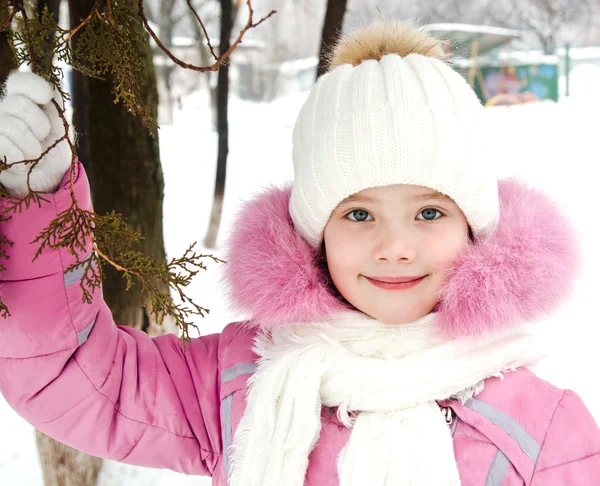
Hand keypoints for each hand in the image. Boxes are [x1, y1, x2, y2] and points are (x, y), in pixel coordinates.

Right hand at [0, 72, 70, 196]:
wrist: (50, 178)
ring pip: (12, 126)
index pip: (20, 81)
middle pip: (19, 105)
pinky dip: (20, 155)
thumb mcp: (60, 122)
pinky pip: (3, 143)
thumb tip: (47, 89)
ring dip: (32, 146)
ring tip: (33, 153)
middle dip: (40, 126)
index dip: (34, 86)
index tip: (46, 97)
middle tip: (42, 139)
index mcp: (21, 100)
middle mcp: (3, 110)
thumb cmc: (54, 148)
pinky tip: (21, 161)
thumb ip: (54, 101)